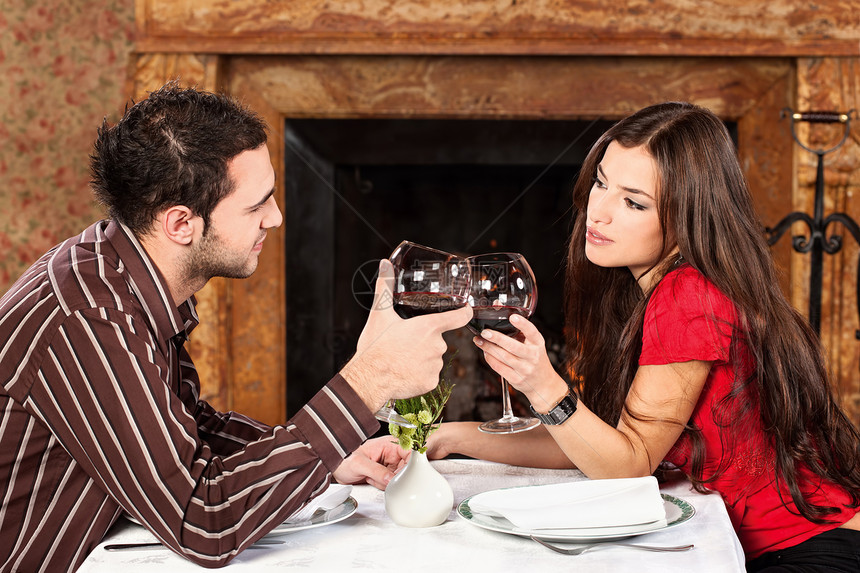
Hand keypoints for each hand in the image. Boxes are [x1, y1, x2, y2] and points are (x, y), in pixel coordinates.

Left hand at [333, 436, 409, 488]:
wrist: (335, 468)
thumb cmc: (344, 459)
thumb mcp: (359, 464)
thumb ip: (376, 471)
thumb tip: (391, 479)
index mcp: (389, 444)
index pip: (410, 452)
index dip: (410, 464)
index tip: (403, 475)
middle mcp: (392, 454)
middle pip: (407, 468)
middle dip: (396, 477)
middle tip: (384, 479)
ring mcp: (389, 466)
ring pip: (400, 478)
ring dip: (387, 483)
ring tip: (371, 478)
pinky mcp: (386, 476)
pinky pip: (392, 484)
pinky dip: (383, 487)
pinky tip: (371, 481)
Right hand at [342, 260, 472, 410]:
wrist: (369, 379)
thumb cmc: (375, 347)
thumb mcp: (380, 313)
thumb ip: (385, 287)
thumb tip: (384, 264)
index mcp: (429, 327)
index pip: (460, 316)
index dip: (465, 311)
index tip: (465, 309)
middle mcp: (437, 346)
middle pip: (438, 338)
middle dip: (424, 339)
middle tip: (405, 341)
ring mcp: (435, 366)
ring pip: (433, 357)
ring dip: (421, 357)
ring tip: (401, 357)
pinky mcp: (431, 382)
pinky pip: (429, 374)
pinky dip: (419, 373)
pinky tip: (404, 371)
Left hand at [474, 314, 567, 411]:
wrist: (542, 383)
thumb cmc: (535, 360)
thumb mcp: (534, 345)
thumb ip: (522, 334)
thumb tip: (500, 322)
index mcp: (538, 344)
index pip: (532, 332)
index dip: (523, 324)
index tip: (512, 317)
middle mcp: (532, 356)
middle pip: (513, 346)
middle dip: (497, 338)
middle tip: (485, 332)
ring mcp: (525, 369)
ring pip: (503, 357)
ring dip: (489, 348)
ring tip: (479, 341)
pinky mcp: (516, 379)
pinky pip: (499, 368)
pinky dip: (490, 359)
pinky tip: (485, 352)